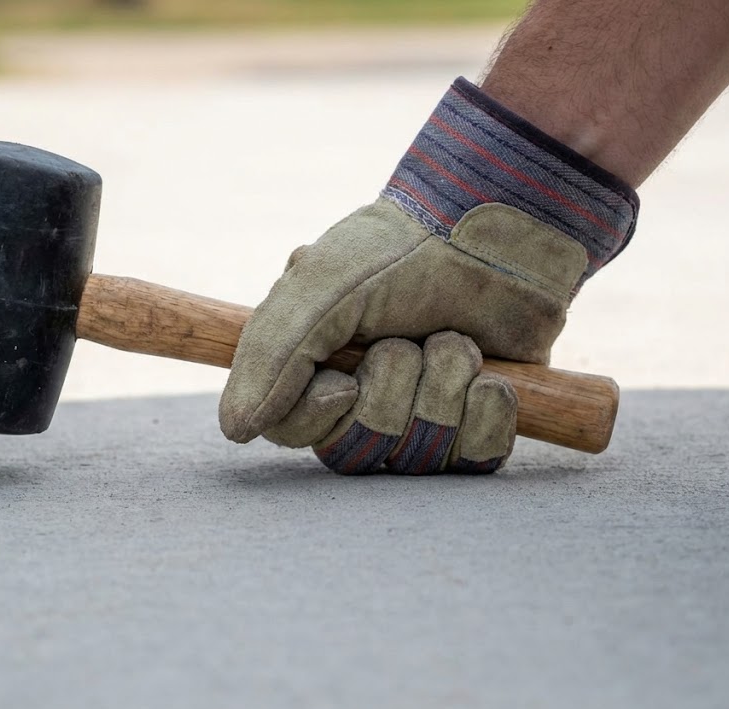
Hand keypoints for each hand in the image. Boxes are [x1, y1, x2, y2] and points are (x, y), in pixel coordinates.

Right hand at [219, 78, 636, 474]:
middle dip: (389, 392)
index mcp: (315, 367)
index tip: (344, 382)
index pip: (292, 432)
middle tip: (407, 342)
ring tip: (454, 340)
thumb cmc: (400, 254)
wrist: (493, 233)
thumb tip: (235, 428)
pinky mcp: (479, 424)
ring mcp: (425, 416)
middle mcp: (366, 400)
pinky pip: (478, 455)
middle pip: (358, 448)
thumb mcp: (319, 290)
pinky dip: (485, 410)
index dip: (319, 417)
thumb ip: (270, 356)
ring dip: (441, 387)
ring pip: (420, 452)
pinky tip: (490, 374)